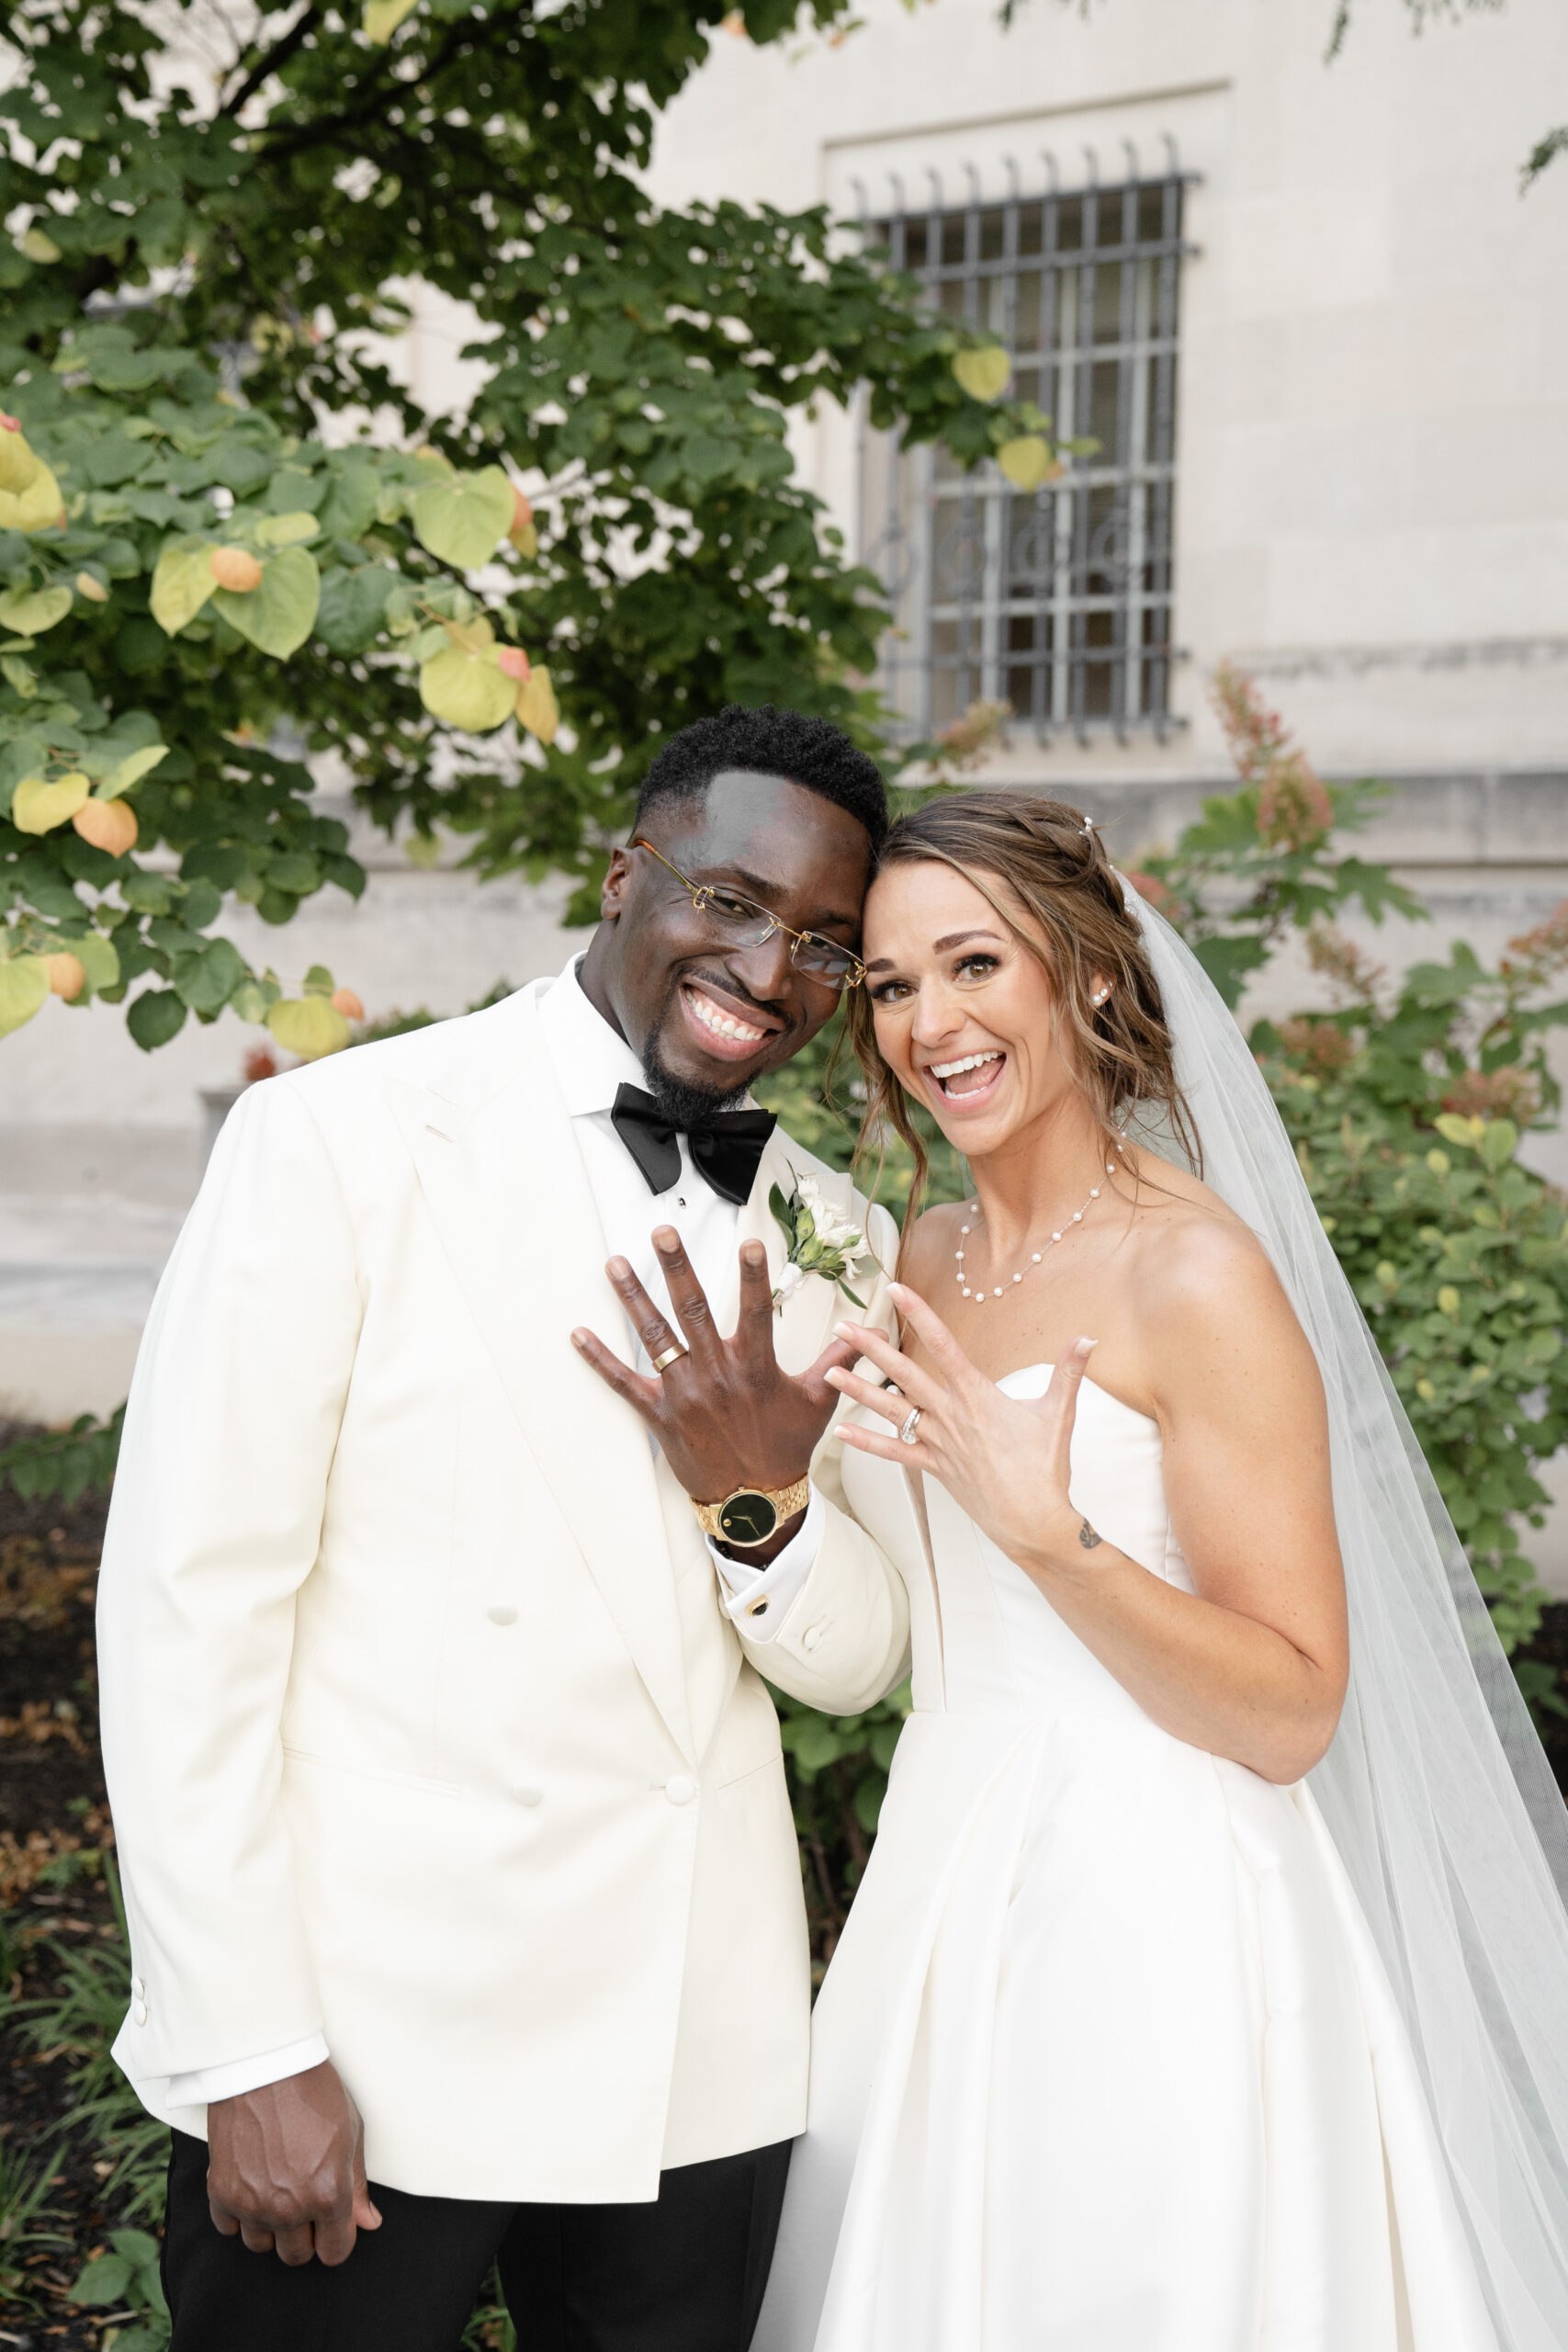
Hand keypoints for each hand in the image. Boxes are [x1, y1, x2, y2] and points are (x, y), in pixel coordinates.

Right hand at [207, 2060, 381, 2267]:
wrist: (265, 2064)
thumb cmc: (313, 2090)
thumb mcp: (351, 2132)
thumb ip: (357, 2186)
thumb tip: (368, 2222)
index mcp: (328, 2194)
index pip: (335, 2251)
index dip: (337, 2240)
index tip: (333, 2226)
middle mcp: (289, 2208)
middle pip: (297, 2256)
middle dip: (305, 2236)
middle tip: (305, 2205)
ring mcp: (252, 2203)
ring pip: (262, 2246)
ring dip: (271, 2227)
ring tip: (277, 2192)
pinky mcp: (222, 2192)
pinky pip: (228, 2228)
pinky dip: (239, 2214)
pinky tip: (251, 2187)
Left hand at [571, 1228, 856, 1549]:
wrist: (754, 1503)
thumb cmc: (784, 1450)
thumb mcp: (819, 1403)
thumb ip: (840, 1361)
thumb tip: (869, 1333)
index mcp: (755, 1368)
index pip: (758, 1311)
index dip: (755, 1276)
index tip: (751, 1242)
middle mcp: (716, 1375)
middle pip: (694, 1310)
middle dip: (677, 1267)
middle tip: (662, 1233)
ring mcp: (683, 1394)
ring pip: (655, 1337)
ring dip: (633, 1298)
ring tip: (615, 1264)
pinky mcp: (658, 1414)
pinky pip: (624, 1383)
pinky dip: (599, 1358)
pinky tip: (579, 1334)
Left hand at [824, 1282, 1098, 1578]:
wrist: (1033, 1523)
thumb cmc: (1046, 1469)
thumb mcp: (1059, 1414)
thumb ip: (1069, 1371)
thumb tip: (1089, 1338)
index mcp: (978, 1396)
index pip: (944, 1346)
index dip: (920, 1315)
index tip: (897, 1291)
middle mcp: (951, 1416)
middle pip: (904, 1375)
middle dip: (872, 1349)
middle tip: (843, 1327)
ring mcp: (939, 1444)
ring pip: (891, 1411)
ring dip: (858, 1391)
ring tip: (829, 1371)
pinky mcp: (934, 1469)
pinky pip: (894, 1453)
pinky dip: (867, 1442)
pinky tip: (840, 1432)